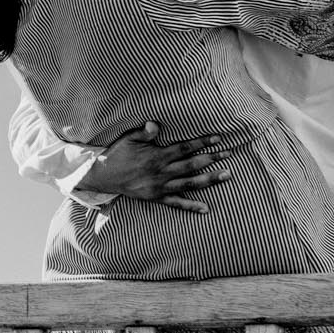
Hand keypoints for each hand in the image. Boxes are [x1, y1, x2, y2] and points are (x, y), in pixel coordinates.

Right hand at [74, 121, 239, 212]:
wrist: (103, 176)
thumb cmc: (117, 154)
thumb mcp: (128, 138)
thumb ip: (144, 132)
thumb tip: (155, 123)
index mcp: (157, 156)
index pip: (184, 147)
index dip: (202, 142)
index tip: (218, 138)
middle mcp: (162, 172)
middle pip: (192, 164)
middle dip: (213, 158)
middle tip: (230, 153)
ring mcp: (161, 186)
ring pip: (190, 183)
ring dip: (210, 179)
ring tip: (228, 174)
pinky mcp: (157, 197)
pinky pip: (176, 203)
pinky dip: (191, 206)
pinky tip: (206, 208)